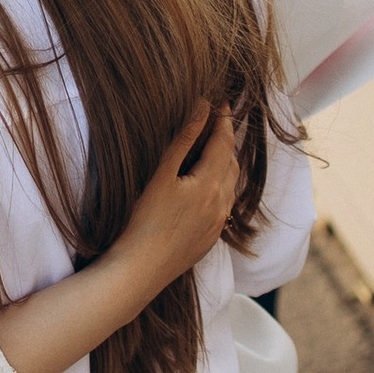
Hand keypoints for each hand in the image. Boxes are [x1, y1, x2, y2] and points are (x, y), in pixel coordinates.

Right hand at [114, 103, 242, 298]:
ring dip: (227, 163)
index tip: (224, 102)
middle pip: (231, 162)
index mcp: (211, 183)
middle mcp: (221, 202)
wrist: (142, 270)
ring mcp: (218, 223)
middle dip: (227, 140)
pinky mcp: (211, 238)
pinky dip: (222, 186)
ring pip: (231, 184)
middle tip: (218, 122)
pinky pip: (225, 205)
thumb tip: (203, 107)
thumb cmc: (145, 220)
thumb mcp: (162, 174)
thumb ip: (184, 139)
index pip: (224, 142)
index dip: (224, 120)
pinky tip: (209, 187)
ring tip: (215, 149)